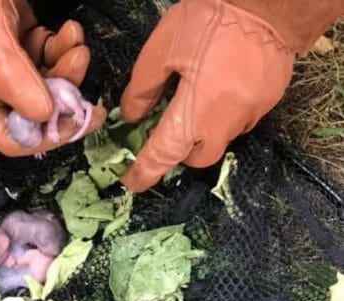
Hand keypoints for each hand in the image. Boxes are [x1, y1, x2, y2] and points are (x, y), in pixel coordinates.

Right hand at [0, 0, 105, 156]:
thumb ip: (17, 85)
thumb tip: (46, 116)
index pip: (13, 139)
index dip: (48, 137)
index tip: (79, 119)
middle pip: (39, 110)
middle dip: (66, 91)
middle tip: (81, 66)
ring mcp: (10, 63)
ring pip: (49, 81)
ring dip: (69, 65)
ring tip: (75, 41)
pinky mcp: (22, 40)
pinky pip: (50, 56)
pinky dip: (63, 46)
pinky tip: (65, 30)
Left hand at [119, 0, 294, 192]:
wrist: (270, 1)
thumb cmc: (209, 21)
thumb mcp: (162, 50)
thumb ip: (142, 88)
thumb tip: (131, 116)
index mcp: (196, 111)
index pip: (165, 154)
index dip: (146, 171)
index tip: (132, 182)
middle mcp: (226, 121)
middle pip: (198, 157)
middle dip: (179, 152)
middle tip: (167, 130)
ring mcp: (252, 113)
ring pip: (221, 139)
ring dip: (203, 132)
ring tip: (195, 101)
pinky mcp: (269, 101)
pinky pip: (241, 121)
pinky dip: (224, 116)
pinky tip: (219, 89)